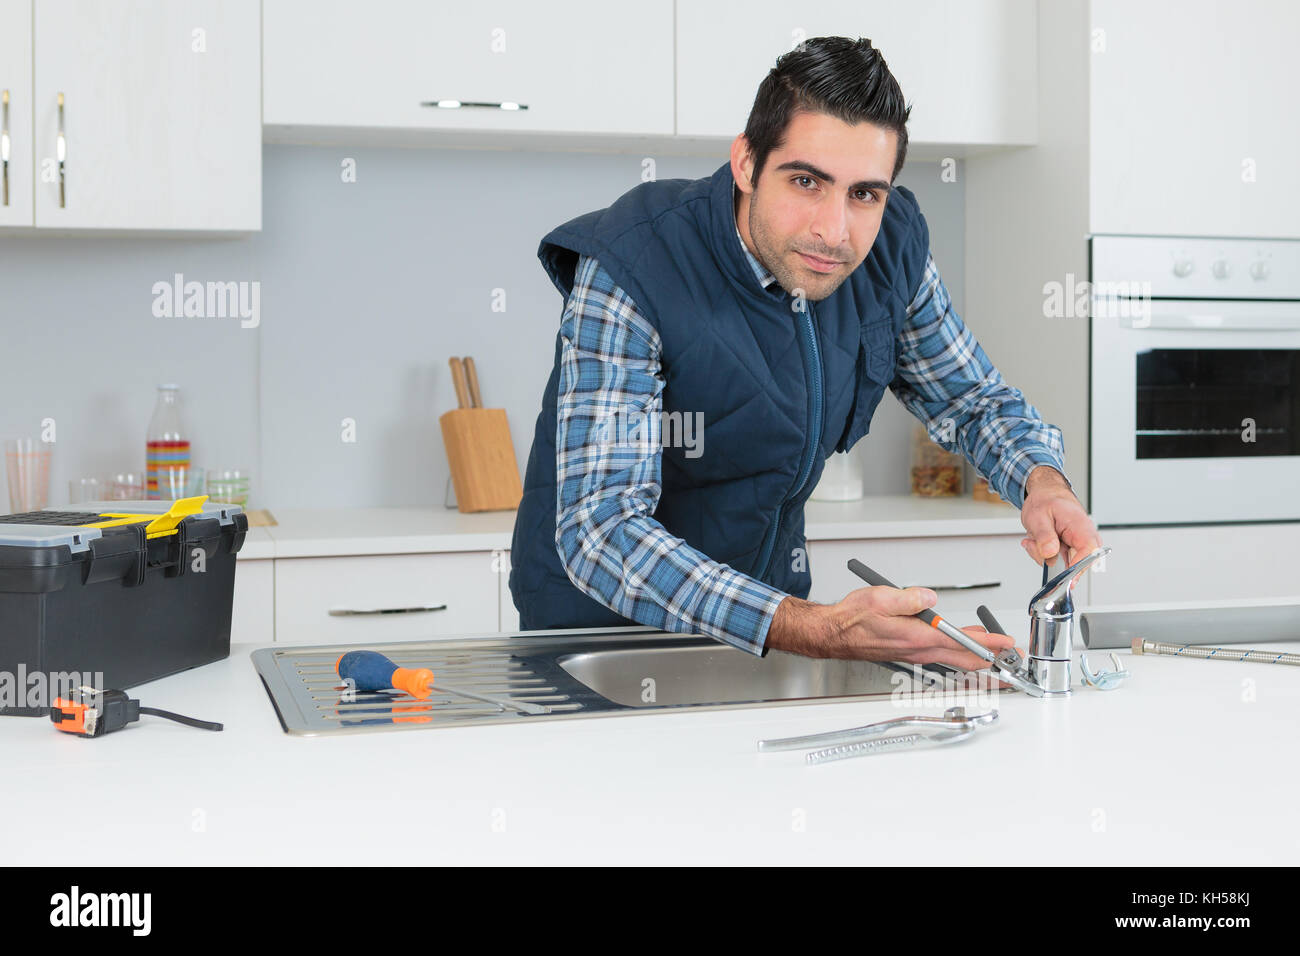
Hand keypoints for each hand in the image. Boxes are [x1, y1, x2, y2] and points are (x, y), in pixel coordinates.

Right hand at [767, 587, 1016, 667]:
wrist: (834, 633)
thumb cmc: (852, 618)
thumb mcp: (880, 597)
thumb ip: (909, 598)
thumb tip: (930, 597)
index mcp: (917, 637)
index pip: (961, 641)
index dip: (988, 643)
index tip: (1006, 643)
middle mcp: (919, 650)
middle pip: (964, 657)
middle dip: (990, 656)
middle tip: (1010, 653)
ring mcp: (915, 654)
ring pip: (954, 657)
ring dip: (976, 655)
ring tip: (994, 648)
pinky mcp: (910, 652)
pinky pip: (942, 654)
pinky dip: (959, 651)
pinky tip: (963, 643)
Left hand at [1020, 465, 1101, 570]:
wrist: (1047, 494)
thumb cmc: (1046, 500)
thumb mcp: (1039, 516)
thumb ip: (1045, 535)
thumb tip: (1050, 553)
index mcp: (1082, 527)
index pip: (1089, 552)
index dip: (1077, 568)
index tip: (1064, 578)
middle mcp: (1084, 538)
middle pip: (1074, 563)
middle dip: (1050, 559)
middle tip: (1035, 544)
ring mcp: (1077, 545)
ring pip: (1062, 565)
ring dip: (1043, 555)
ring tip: (1034, 539)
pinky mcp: (1069, 550)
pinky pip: (1056, 561)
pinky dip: (1043, 554)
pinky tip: (1036, 542)